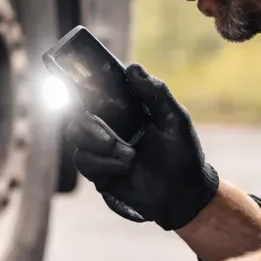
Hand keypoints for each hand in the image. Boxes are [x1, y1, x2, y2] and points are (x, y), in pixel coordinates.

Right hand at [64, 64, 219, 229]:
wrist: (183, 193)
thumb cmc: (183, 153)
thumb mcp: (174, 119)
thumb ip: (155, 92)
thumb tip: (132, 68)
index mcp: (125, 110)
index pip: (95, 93)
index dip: (82, 88)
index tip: (78, 88)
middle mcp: (109, 127)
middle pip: (77, 118)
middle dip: (91, 129)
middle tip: (111, 142)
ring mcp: (102, 150)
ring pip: (77, 141)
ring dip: (102, 150)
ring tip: (129, 158)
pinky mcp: (99, 171)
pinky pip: (84, 162)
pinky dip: (104, 165)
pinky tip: (124, 170)